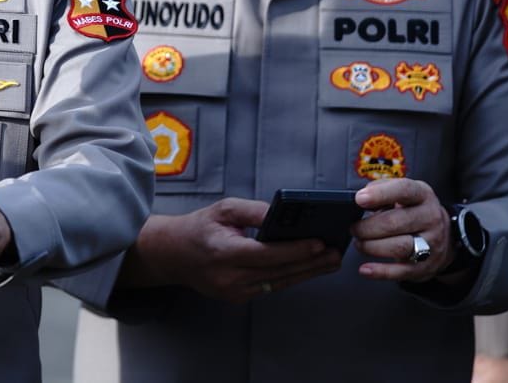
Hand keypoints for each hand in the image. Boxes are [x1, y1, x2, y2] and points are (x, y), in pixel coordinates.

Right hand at [126, 198, 341, 302]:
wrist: (172, 255)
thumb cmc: (198, 228)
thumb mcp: (222, 209)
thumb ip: (254, 211)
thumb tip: (283, 215)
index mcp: (222, 251)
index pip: (266, 254)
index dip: (295, 250)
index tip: (319, 243)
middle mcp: (228, 276)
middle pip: (279, 272)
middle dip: (311, 262)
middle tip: (335, 253)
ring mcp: (233, 291)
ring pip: (279, 283)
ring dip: (307, 272)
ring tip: (330, 262)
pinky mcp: (237, 297)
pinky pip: (270, 287)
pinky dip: (290, 277)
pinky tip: (308, 268)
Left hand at [351, 177, 451, 281]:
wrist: (444, 236)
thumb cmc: (414, 211)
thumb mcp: (404, 194)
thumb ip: (382, 190)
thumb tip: (361, 197)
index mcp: (422, 195)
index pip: (404, 190)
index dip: (380, 194)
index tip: (360, 199)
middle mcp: (430, 218)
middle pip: (395, 223)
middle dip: (367, 227)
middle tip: (354, 228)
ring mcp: (431, 244)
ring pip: (398, 247)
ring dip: (371, 247)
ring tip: (360, 243)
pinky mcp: (426, 266)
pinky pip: (401, 271)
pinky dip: (380, 272)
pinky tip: (366, 269)